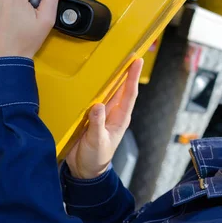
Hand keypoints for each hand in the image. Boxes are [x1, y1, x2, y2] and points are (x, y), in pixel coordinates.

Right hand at [65, 58, 143, 178]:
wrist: (85, 170)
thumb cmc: (95, 159)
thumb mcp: (97, 142)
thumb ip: (97, 124)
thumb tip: (97, 106)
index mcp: (119, 118)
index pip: (129, 94)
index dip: (132, 77)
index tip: (137, 61)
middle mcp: (113, 113)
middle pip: (120, 88)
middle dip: (124, 71)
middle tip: (127, 52)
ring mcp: (102, 114)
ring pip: (107, 91)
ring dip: (109, 77)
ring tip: (112, 59)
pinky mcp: (90, 116)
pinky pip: (93, 98)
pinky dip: (94, 88)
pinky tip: (91, 77)